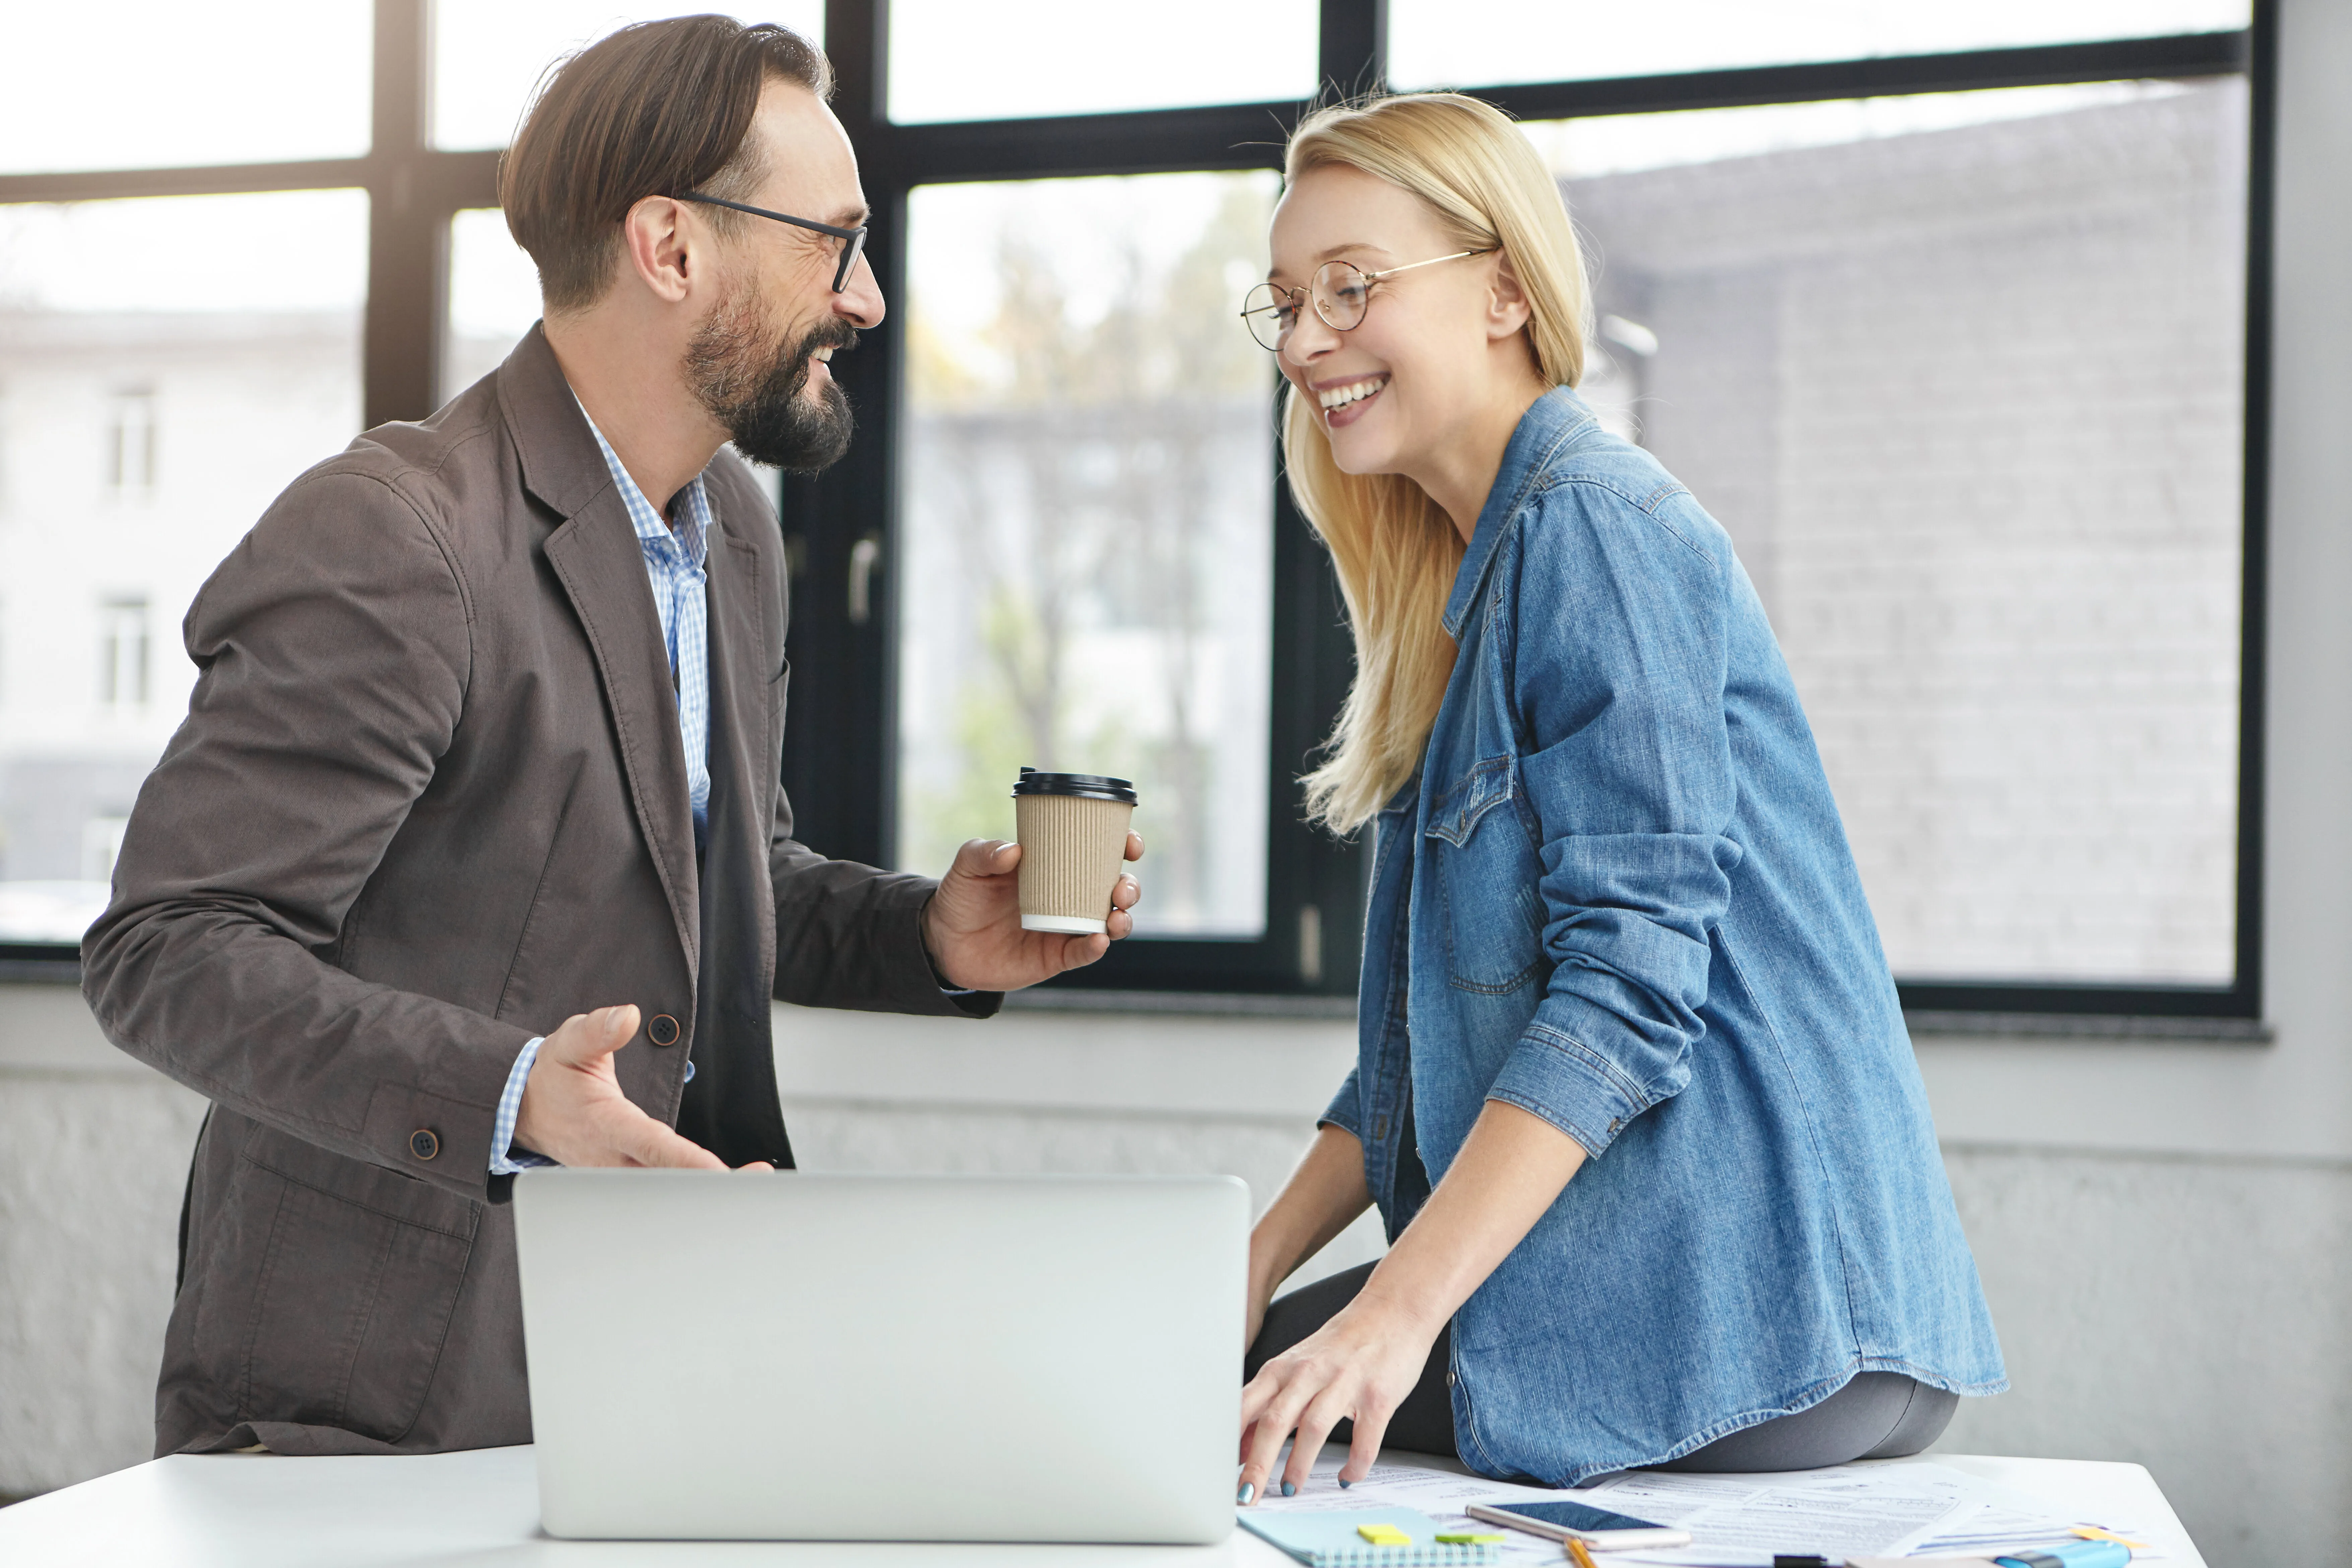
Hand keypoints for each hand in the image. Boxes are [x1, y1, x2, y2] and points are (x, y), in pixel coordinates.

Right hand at [513, 1005, 758, 1169]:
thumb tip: (628, 1015)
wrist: (526, 1109)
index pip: (649, 1146)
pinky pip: (659, 1192)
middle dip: (709, 1186)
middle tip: (759, 1179)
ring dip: (707, 1193)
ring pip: (663, 1193)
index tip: (718, 1172)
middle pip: (664, 1181)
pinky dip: (692, 1193)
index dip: (684, 1161)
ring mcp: (618, 1177)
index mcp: (605, 1125)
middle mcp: (612, 1160)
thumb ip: (598, 1029)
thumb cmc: (555, 1075)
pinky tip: (728, 1189)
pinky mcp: (624, 1181)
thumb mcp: (568, 1043)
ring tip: (755, 1184)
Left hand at [921, 833, 1143, 990]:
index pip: (1098, 853)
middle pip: (1114, 889)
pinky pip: (1082, 953)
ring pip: (1108, 923)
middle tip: (1121, 889)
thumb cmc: (961, 896)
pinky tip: (1097, 940)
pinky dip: (1094, 948)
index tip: (1130, 845)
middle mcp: (1068, 897)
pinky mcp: (1055, 957)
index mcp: (1055, 866)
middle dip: (1129, 888)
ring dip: (1122, 920)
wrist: (943, 941)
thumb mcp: (968, 865)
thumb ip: (985, 852)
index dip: (1122, 846)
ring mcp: (1064, 928)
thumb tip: (1014, 851)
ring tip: (1116, 916)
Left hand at [1236, 1288, 1441, 1502]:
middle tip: (1247, 1496)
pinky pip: (1364, 1438)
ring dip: (1299, 1463)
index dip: (1230, 1441)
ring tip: (1289, 1488)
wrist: (1393, 1310)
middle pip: (1276, 1421)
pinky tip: (1348, 1476)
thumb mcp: (1296, 1367)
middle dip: (1257, 1463)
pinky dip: (1355, 1463)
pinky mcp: (1378, 1395)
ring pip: (1315, 1427)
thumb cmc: (1341, 1343)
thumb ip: (1270, 1403)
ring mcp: (1345, 1382)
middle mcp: (1311, 1373)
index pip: (1248, 1407)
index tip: (1220, 1473)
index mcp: (1284, 1368)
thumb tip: (1240, 1446)